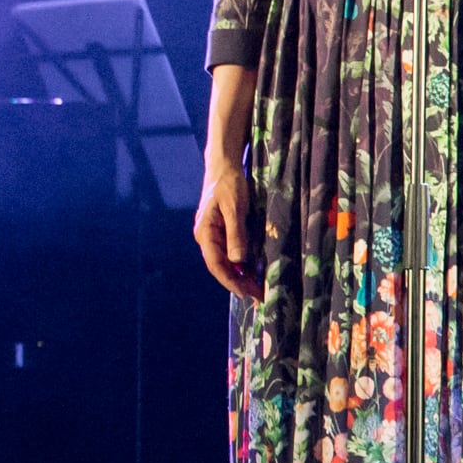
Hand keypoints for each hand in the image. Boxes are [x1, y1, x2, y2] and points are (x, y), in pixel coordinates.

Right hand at [193, 154, 264, 302]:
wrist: (223, 166)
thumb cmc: (229, 184)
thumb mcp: (235, 208)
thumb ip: (236, 234)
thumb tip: (238, 261)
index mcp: (205, 232)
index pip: (216, 264)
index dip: (230, 281)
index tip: (246, 293)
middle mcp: (205, 236)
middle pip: (219, 266)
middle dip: (237, 283)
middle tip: (257, 296)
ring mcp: (211, 234)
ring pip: (224, 261)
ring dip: (238, 276)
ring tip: (256, 288)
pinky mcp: (220, 231)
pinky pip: (228, 252)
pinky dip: (239, 264)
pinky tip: (250, 271)